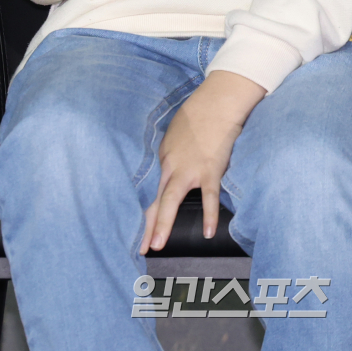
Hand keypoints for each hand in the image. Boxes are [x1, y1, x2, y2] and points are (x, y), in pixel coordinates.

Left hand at [139, 71, 265, 253]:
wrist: (217, 103)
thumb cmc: (198, 114)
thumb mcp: (175, 133)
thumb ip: (171, 153)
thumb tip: (169, 168)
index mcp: (162, 157)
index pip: (149, 189)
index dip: (141, 210)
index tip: (134, 228)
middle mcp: (171, 165)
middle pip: (154, 199)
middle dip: (146, 225)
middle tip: (139, 247)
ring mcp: (190, 169)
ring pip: (171, 199)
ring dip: (163, 223)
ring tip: (157, 244)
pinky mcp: (210, 170)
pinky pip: (209, 197)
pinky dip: (210, 215)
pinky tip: (210, 233)